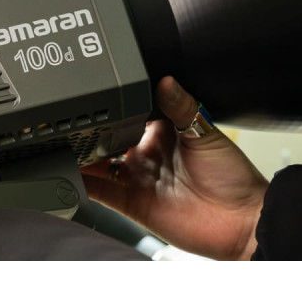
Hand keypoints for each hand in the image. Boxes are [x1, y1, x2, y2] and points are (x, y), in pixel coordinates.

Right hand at [81, 77, 267, 259]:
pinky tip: (68, 172)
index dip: (112, 104)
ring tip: (59, 142)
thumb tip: (166, 80)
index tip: (94, 91)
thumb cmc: (232, 176)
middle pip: (108, 137)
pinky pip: (99, 192)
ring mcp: (137, 179)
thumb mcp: (206, 132)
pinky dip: (81, 183)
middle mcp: (146, 154)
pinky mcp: (131, 203)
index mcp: (164, 131)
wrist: (241, 221)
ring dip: (80, 155)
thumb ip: (182, 106)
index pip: (130, 112)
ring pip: (98, 164)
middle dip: (89, 128)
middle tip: (69, 117)